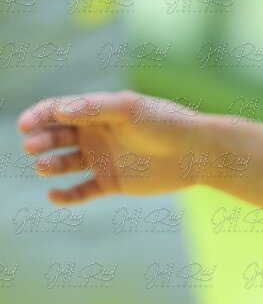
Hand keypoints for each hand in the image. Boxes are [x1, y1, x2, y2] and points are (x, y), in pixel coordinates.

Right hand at [16, 89, 205, 202]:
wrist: (195, 152)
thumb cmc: (165, 122)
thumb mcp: (129, 109)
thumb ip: (94, 108)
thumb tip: (60, 110)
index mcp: (98, 111)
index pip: (59, 111)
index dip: (39, 115)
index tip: (24, 125)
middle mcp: (96, 134)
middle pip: (57, 136)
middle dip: (41, 140)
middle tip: (31, 146)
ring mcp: (102, 159)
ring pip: (65, 163)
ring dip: (49, 164)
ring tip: (43, 166)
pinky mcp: (111, 183)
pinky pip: (81, 191)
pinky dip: (66, 195)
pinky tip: (53, 195)